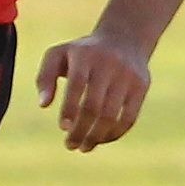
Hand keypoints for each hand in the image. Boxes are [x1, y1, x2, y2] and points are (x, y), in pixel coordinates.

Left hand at [35, 30, 150, 152]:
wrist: (124, 38)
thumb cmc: (82, 53)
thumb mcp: (58, 54)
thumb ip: (44, 77)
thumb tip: (43, 105)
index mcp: (84, 56)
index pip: (76, 85)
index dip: (69, 109)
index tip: (62, 127)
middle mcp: (108, 64)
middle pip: (94, 106)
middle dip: (80, 130)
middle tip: (70, 145)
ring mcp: (127, 75)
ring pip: (112, 115)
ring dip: (97, 137)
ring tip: (84, 147)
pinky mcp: (141, 86)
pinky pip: (129, 117)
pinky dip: (115, 134)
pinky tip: (101, 140)